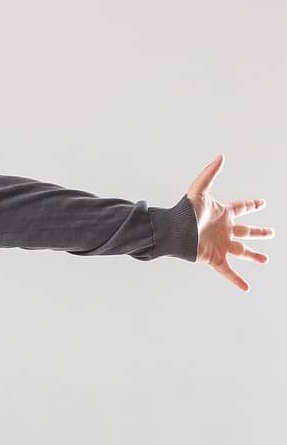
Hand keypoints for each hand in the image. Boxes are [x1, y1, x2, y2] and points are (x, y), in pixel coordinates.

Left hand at [187, 153, 273, 292]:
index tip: (261, 203)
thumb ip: (210, 173)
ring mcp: (221, 245)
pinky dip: (237, 280)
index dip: (252, 205)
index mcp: (223, 213)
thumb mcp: (199, 190)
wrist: (173, 231)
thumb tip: (221, 156)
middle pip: (247, 231)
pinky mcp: (214, 258)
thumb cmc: (184, 211)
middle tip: (272, 233)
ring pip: (242, 251)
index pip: (242, 208)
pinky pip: (228, 271)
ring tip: (266, 260)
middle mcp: (224, 230)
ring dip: (254, 256)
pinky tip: (246, 287)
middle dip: (259, 232)